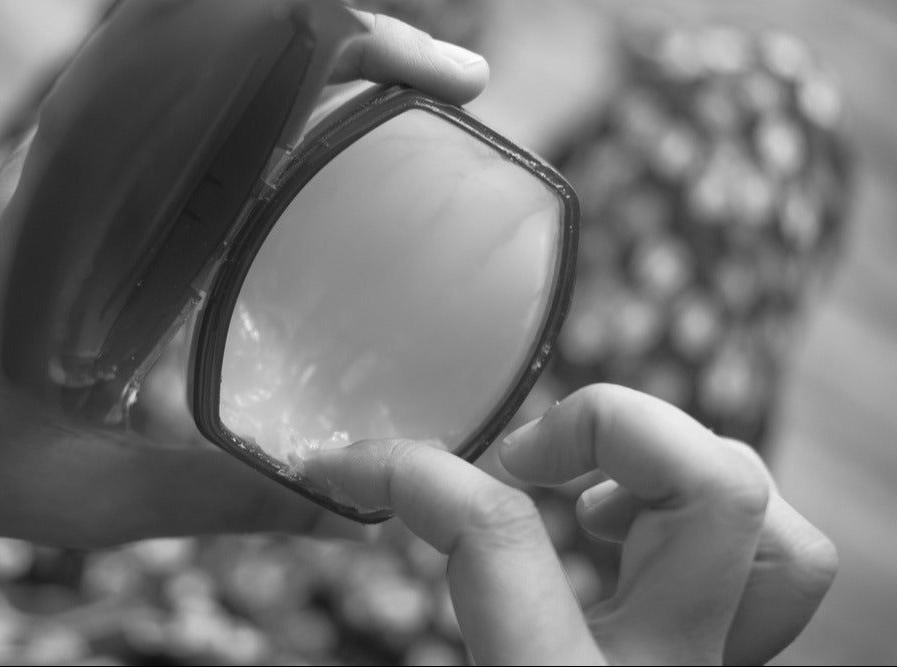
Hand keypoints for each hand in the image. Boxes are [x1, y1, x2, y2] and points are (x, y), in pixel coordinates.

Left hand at [0, 0, 487, 547]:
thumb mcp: (85, 493)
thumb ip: (219, 498)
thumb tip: (349, 505)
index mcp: (83, 214)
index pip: (222, 74)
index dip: (343, 49)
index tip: (437, 77)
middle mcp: (81, 168)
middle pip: (228, 46)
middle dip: (348, 46)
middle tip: (439, 90)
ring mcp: (75, 172)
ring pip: (202, 73)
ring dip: (306, 71)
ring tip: (394, 114)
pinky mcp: (76, 193)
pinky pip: (174, 123)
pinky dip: (256, 117)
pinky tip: (302, 175)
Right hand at [304, 384, 837, 664]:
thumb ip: (435, 623)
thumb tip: (334, 516)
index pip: (494, 537)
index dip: (414, 476)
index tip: (354, 467)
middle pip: (714, 492)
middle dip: (611, 426)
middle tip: (521, 459)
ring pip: (773, 525)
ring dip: (680, 467)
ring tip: (589, 491)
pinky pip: (774, 567)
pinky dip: (704, 518)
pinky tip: (623, 535)